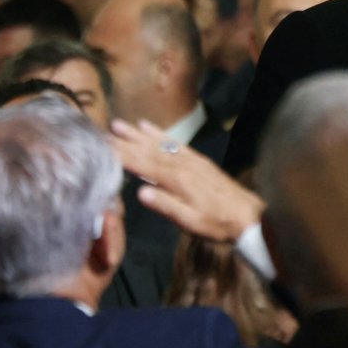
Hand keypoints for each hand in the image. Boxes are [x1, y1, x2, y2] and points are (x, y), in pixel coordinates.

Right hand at [112, 119, 262, 241]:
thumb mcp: (190, 221)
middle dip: (123, 141)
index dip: (120, 154)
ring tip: (118, 124)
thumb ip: (166, 206)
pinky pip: (175, 142)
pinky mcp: (198, 160)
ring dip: (137, 134)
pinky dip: (160, 133)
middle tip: (100, 132)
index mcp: (176, 180)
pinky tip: (148, 127)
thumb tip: (140, 193)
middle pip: (147, 150)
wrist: (248, 215)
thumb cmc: (217, 223)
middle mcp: (181, 164)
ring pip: (159, 143)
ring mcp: (190, 159)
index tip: (100, 146)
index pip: (142, 164)